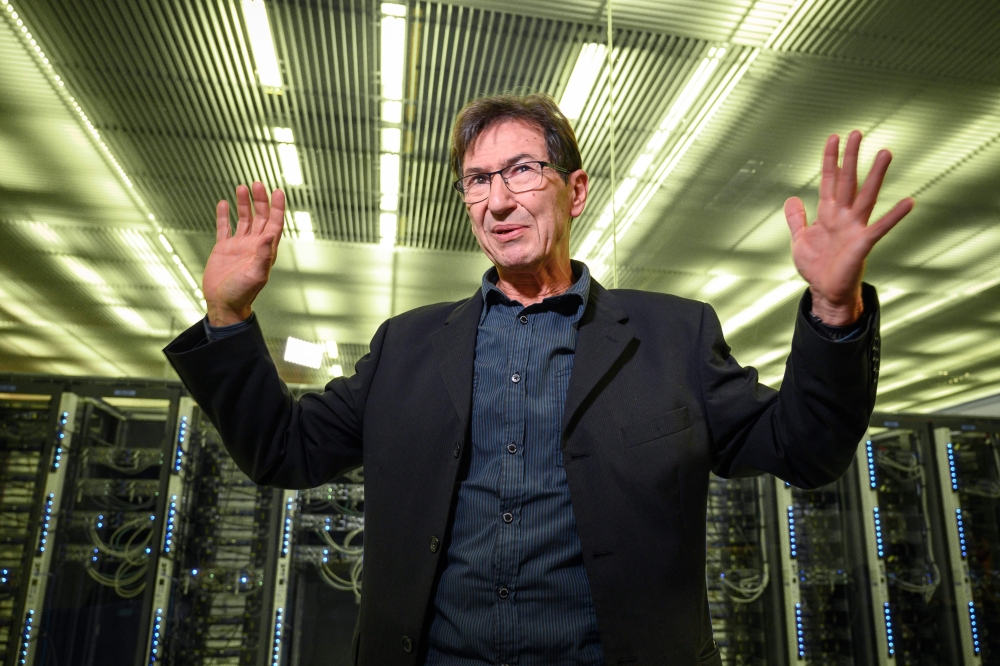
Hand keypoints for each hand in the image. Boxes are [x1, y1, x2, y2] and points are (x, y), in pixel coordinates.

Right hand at [203, 182, 284, 325]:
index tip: (278, 191)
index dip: (277, 207)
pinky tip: (223, 204)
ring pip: (244, 219)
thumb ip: (264, 255)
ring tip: (242, 188)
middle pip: (260, 217)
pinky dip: (224, 215)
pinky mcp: (223, 249)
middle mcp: (254, 245)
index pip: (274, 223)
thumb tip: (271, 234)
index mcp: (265, 250)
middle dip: (260, 200)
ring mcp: (238, 246)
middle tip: (257, 184)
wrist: (223, 305)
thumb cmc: (242, 294)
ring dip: (244, 204)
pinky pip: (225, 228)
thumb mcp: (256, 275)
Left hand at [784, 131, 913, 324]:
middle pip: (848, 181)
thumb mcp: (800, 240)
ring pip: (866, 196)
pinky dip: (894, 216)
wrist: (824, 291)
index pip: (829, 180)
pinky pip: (880, 227)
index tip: (833, 138)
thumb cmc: (816, 266)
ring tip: (885, 153)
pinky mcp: (863, 244)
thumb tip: (792, 198)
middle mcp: (844, 216)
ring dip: (875, 175)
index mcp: (828, 213)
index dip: (830, 160)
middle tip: (857, 133)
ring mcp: (855, 228)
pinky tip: (909, 201)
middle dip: (851, 158)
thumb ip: (797, 219)